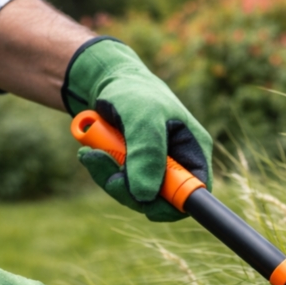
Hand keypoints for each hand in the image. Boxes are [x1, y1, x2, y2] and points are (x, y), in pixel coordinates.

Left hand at [63, 38, 212, 221]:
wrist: (103, 79)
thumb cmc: (133, 91)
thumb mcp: (142, 117)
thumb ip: (146, 155)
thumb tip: (145, 196)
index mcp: (192, 149)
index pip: (195, 191)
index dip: (175, 205)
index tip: (148, 203)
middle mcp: (177, 163)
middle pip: (163, 201)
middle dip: (132, 192)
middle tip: (110, 176)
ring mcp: (153, 168)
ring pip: (136, 196)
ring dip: (110, 179)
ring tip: (92, 154)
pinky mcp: (132, 169)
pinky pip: (119, 186)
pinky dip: (102, 172)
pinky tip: (90, 153)